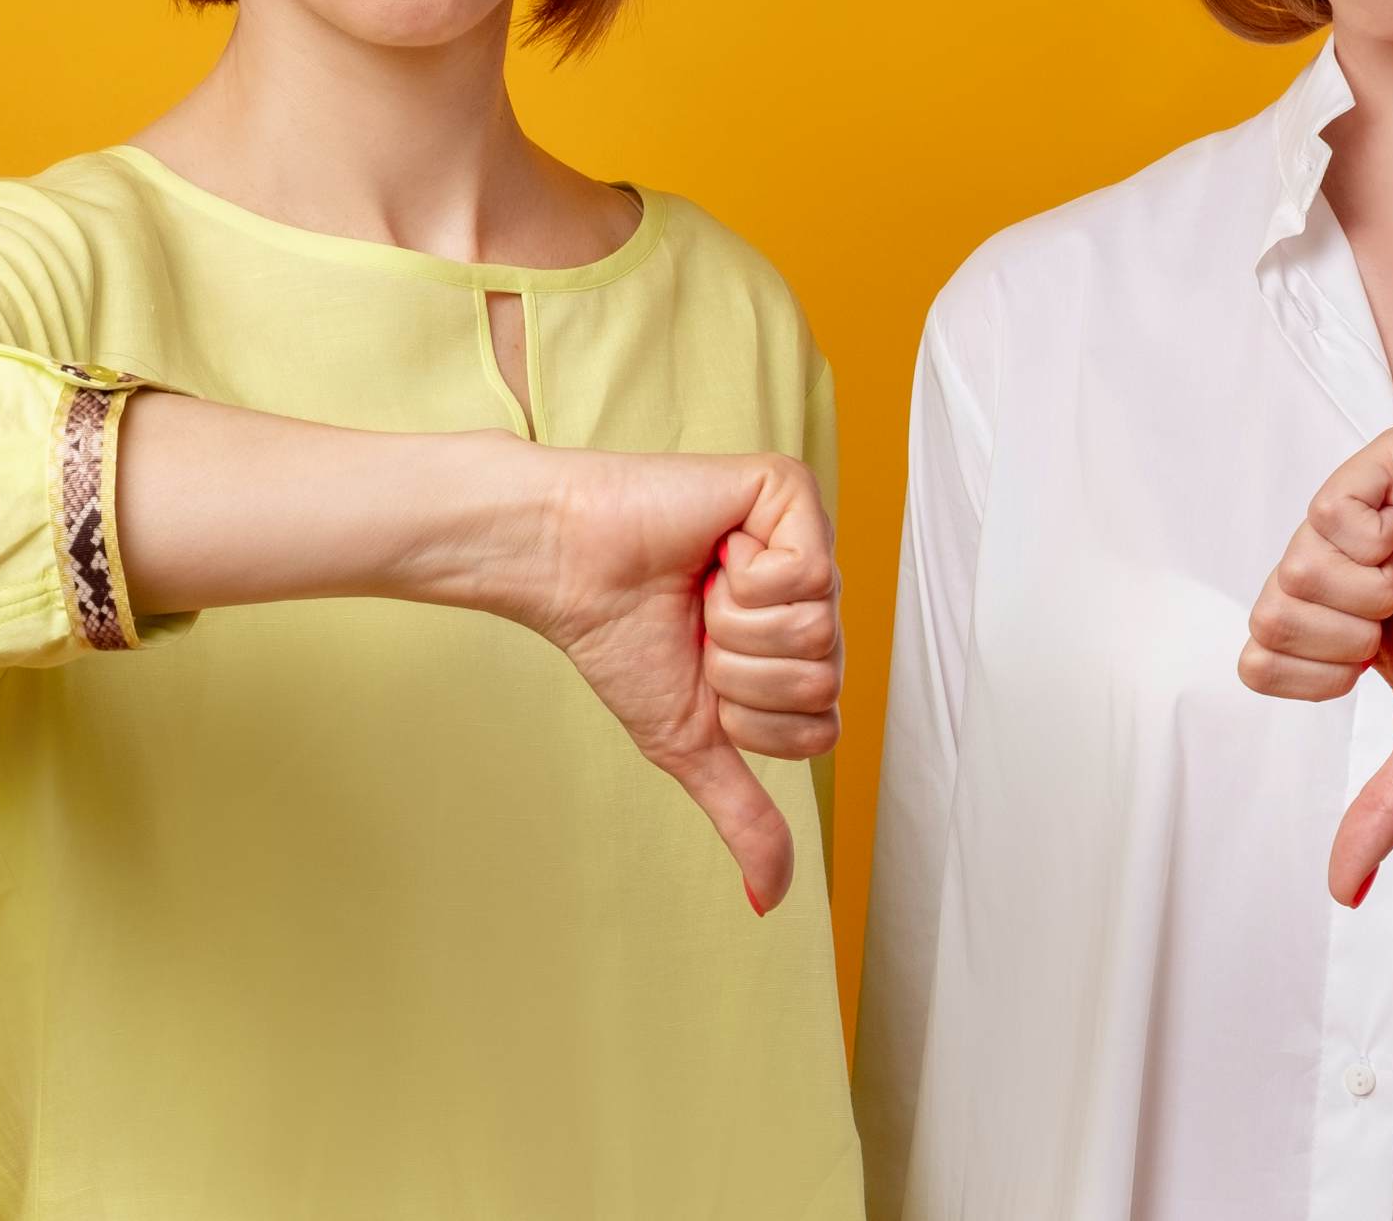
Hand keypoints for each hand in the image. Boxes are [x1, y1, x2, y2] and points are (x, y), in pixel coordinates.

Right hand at [512, 450, 844, 915]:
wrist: (569, 570)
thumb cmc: (621, 639)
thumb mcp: (691, 743)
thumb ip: (742, 814)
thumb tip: (770, 900)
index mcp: (797, 648)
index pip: (822, 725)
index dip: (753, 718)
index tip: (702, 674)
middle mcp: (813, 596)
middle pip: (823, 679)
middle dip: (740, 670)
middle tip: (696, 626)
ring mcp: (807, 541)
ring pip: (818, 631)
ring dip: (736, 624)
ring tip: (700, 586)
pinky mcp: (789, 491)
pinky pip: (809, 570)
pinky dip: (744, 576)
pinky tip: (712, 549)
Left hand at [1241, 426, 1392, 905]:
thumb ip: (1386, 805)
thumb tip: (1345, 892)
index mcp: (1337, 621)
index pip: (1260, 658)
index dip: (1316, 674)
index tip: (1380, 662)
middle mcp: (1335, 564)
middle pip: (1268, 614)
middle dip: (1343, 636)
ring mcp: (1357, 511)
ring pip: (1293, 565)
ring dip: (1367, 591)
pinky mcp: (1387, 464)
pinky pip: (1332, 509)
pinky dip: (1380, 539)